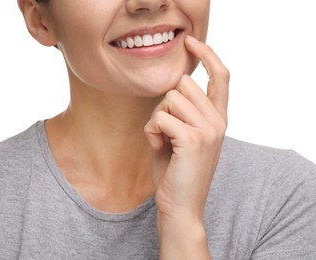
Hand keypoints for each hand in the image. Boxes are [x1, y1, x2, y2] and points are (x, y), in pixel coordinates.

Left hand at [144, 35, 228, 221]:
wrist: (180, 206)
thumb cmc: (176, 171)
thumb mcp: (182, 136)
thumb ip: (182, 111)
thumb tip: (172, 87)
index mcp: (218, 118)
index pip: (221, 76)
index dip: (207, 55)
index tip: (191, 41)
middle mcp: (218, 120)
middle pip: (183, 83)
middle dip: (165, 102)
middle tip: (166, 129)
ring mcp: (208, 129)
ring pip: (169, 98)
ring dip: (157, 117)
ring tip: (163, 140)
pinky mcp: (192, 139)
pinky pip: (159, 116)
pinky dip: (151, 130)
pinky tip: (158, 146)